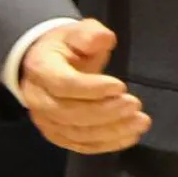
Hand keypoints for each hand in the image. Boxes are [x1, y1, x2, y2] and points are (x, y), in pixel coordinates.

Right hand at [19, 19, 149, 154]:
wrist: (47, 65)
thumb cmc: (67, 47)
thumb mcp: (77, 32)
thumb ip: (89, 34)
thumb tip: (103, 39)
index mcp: (41, 69)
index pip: (64, 84)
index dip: (92, 89)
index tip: (121, 86)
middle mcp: (37, 99)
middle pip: (69, 113)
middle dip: (105, 112)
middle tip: (135, 105)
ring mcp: (46, 120)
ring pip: (76, 133)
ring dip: (111, 131)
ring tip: (140, 123)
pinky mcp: (57, 134)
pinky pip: (80, 144)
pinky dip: (105, 144)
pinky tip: (130, 137)